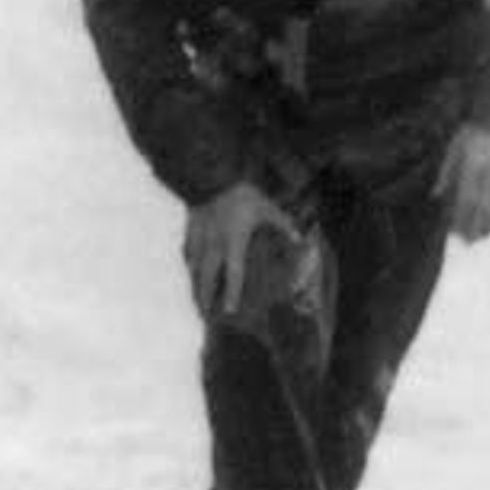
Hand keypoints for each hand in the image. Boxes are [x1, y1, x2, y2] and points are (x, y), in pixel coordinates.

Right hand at [182, 182, 294, 316]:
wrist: (211, 177)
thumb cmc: (241, 194)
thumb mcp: (267, 208)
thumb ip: (283, 224)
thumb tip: (300, 238)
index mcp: (234, 243)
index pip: (233, 274)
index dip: (232, 294)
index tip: (229, 311)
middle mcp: (214, 245)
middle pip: (207, 277)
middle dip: (206, 296)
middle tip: (205, 313)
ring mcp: (200, 238)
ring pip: (194, 267)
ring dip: (195, 283)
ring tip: (195, 297)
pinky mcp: (191, 229)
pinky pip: (188, 251)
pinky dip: (189, 262)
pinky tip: (190, 267)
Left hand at [434, 125, 489, 242]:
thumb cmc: (479, 127)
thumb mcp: (457, 143)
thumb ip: (447, 170)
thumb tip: (436, 195)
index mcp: (473, 161)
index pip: (466, 196)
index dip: (461, 216)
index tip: (455, 232)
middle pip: (484, 203)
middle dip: (476, 224)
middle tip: (470, 242)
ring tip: (484, 236)